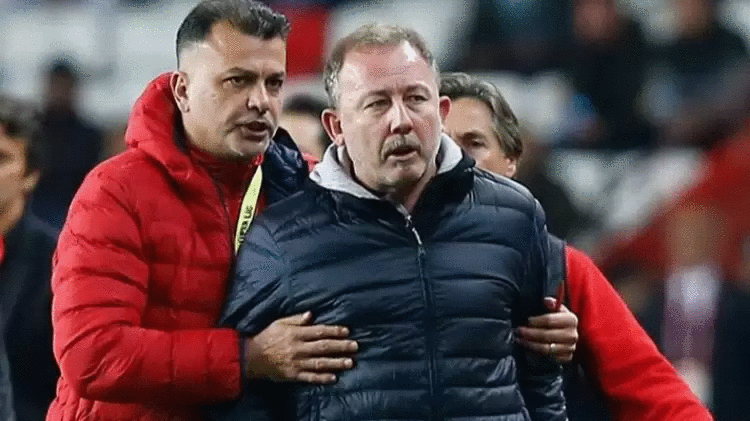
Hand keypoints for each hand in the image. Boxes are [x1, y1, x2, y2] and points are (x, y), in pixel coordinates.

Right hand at [243, 312, 357, 383]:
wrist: (251, 357)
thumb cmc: (267, 337)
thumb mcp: (280, 323)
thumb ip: (296, 319)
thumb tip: (311, 314)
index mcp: (296, 334)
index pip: (319, 331)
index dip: (334, 331)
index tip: (347, 331)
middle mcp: (298, 348)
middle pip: (323, 347)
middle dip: (341, 346)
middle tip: (355, 346)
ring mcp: (296, 362)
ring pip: (320, 362)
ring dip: (336, 362)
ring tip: (350, 363)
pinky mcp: (293, 374)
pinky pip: (310, 377)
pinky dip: (322, 378)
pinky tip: (334, 378)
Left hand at [516, 297, 577, 362]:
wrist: (567, 334)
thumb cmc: (558, 319)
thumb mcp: (556, 309)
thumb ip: (551, 304)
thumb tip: (546, 301)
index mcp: (571, 319)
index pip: (550, 320)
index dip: (536, 320)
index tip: (526, 320)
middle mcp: (572, 335)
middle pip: (547, 335)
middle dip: (530, 333)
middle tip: (518, 331)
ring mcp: (570, 348)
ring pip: (546, 348)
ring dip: (530, 344)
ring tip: (519, 340)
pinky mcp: (566, 358)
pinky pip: (549, 358)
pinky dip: (536, 354)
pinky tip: (527, 348)